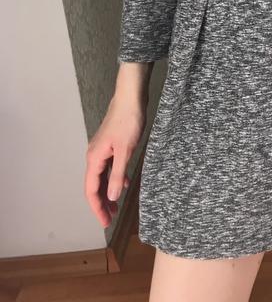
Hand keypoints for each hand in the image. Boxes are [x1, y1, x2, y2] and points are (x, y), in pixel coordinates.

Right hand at [84, 94, 145, 227]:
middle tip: (111, 219)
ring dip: (108, 192)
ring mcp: (102, 150)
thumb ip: (118, 175)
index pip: (91, 190)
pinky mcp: (110, 145)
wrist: (130, 97)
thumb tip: (112, 197)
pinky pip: (109, 167)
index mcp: (94, 158)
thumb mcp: (126, 151)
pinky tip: (124, 184)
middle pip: (95, 185)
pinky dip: (115, 178)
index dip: (97, 208)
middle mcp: (94, 155)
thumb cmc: (128, 121)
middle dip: (102, 203)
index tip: (105, 223)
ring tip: (116, 207)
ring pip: (102, 177)